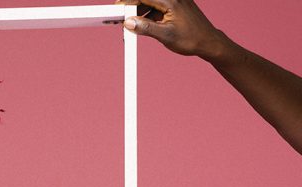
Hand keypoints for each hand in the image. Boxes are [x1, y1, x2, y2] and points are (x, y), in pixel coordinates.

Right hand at [115, 0, 230, 61]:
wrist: (209, 42)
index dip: (128, 2)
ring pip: (151, 2)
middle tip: (121, 17)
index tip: (117, 9)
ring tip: (131, 23)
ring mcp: (175, 1)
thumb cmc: (192, 39)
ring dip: (140, 10)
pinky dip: (148, 13)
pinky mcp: (176, 6)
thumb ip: (145, 28)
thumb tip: (129, 23)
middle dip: (133, 5)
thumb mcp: (165, 36)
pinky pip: (157, 6)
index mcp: (171, 1)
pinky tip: (142, 24)